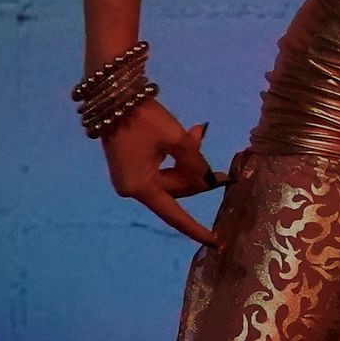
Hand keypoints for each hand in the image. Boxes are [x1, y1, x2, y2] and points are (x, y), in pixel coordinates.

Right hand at [100, 98, 223, 244]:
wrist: (116, 98)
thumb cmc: (145, 120)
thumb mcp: (177, 140)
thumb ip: (195, 164)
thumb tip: (208, 181)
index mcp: (141, 187)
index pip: (174, 215)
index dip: (196, 229)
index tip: (217, 243)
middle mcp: (133, 189)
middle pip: (177, 192)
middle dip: (199, 177)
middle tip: (223, 170)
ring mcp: (130, 179)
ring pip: (171, 179)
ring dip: (189, 161)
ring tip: (197, 132)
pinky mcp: (131, 168)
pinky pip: (161, 170)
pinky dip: (177, 157)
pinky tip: (191, 135)